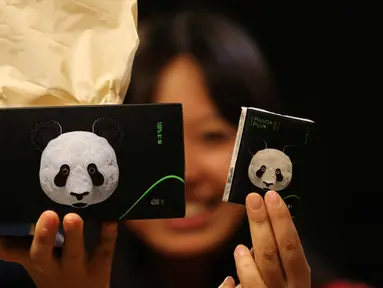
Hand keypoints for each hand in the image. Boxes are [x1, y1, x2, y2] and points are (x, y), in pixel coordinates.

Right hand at [0, 211, 117, 287]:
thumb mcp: (36, 264)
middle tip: (48, 215)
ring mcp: (78, 267)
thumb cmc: (58, 275)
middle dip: (44, 236)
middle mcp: (54, 266)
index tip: (5, 228)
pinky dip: (109, 235)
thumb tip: (0, 234)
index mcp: (38, 262)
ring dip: (73, 236)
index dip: (7, 244)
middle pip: (43, 254)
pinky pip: (105, 249)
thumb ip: (17, 248)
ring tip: (72, 218)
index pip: (18, 252)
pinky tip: (111, 220)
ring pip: (74, 252)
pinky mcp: (101, 265)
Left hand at [220, 191, 310, 287]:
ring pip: (256, 278)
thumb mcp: (286, 278)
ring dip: (245, 260)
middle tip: (252, 200)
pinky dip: (230, 286)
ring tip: (240, 249)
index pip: (292, 246)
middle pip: (272, 254)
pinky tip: (228, 281)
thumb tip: (253, 240)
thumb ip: (275, 259)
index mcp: (299, 280)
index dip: (282, 220)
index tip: (271, 197)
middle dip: (261, 224)